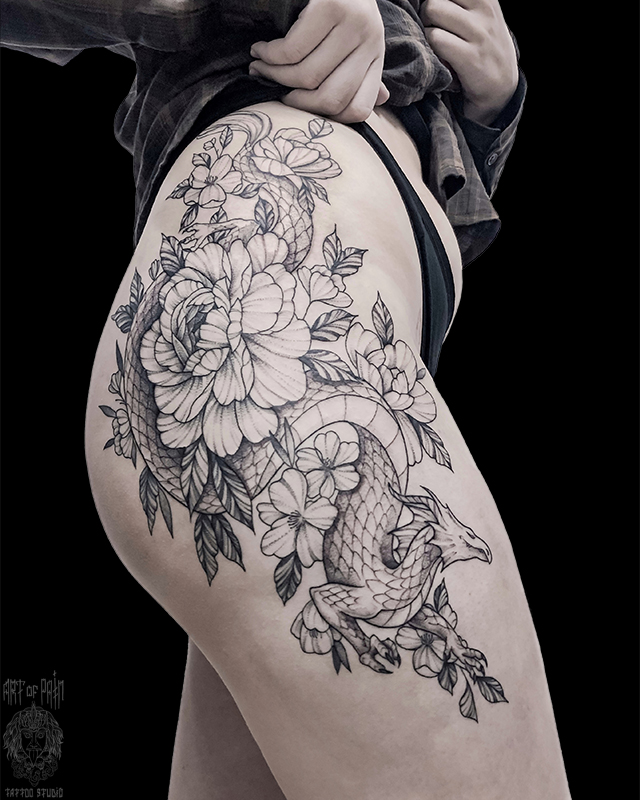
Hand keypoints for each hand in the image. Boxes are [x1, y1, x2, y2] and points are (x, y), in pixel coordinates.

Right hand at [249, 0, 388, 123]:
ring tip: (259, 65)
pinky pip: (293, 50)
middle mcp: (370, 42)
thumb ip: (362, 70)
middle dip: (295, 101)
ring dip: (275, 75)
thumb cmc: (337, 4)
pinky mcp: (330, 7)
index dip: (327, 117)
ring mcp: (353, 24)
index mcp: (375, 56)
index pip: (358, 109)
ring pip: (308, 76)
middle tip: (273, 89)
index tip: (302, 106)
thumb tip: (381, 99)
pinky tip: (261, 49)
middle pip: (331, 99)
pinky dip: (270, 54)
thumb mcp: (356, 38)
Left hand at [419, 0, 517, 124]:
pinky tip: (440, 59)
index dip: (437, 3)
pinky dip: (431, 50)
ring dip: (426, 30)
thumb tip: (424, 0)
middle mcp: (484, 9)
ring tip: (437, 44)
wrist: (502, 85)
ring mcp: (479, 33)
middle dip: (427, 15)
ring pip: (432, 11)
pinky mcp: (471, 57)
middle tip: (435, 32)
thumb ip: (459, 4)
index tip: (439, 17)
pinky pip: (436, 39)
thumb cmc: (483, 46)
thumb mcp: (481, 15)